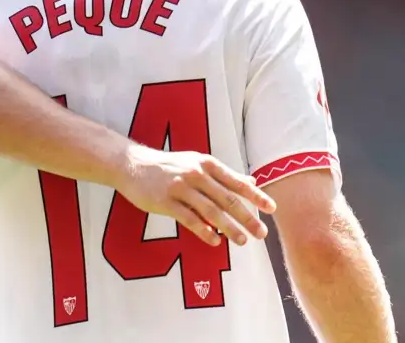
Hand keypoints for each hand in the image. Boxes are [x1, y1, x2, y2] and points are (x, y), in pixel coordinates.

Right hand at [116, 144, 275, 245]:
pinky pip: (189, 219)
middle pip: (228, 199)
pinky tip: (215, 241)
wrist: (132, 164)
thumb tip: (251, 181)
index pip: (237, 182)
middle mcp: (196, 174)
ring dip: (229, 228)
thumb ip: (223, 174)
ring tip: (243, 241)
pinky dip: (204, 231)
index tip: (272, 209)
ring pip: (211, 211)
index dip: (256, 196)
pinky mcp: (165, 201)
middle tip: (262, 234)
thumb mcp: (196, 163)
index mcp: (206, 164)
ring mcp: (180, 187)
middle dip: (247, 217)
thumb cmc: (168, 166)